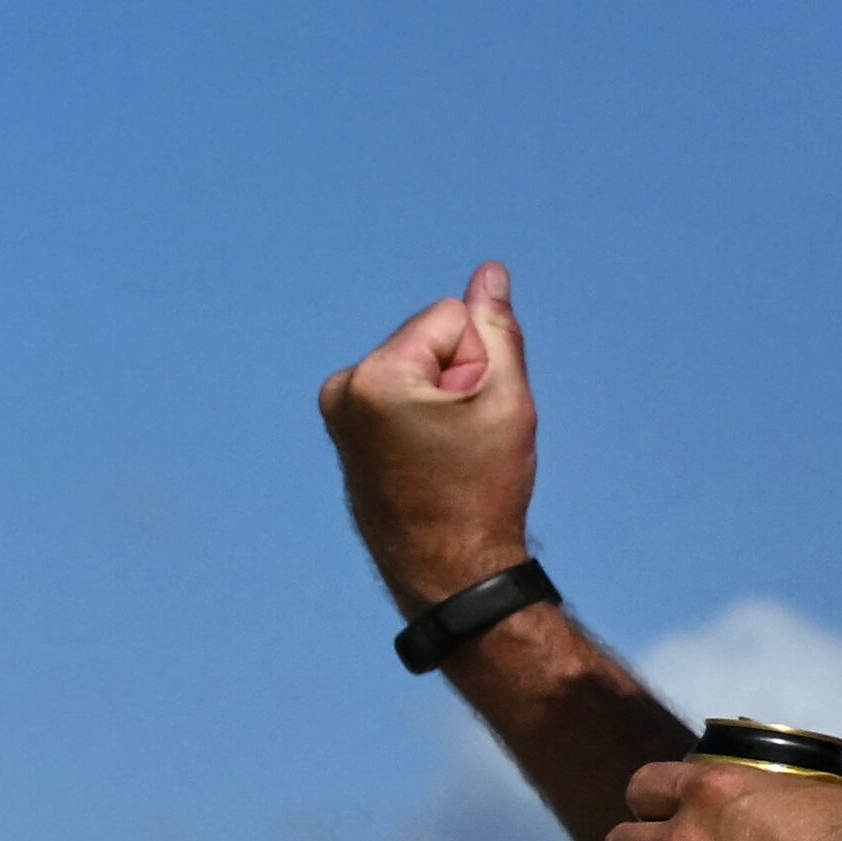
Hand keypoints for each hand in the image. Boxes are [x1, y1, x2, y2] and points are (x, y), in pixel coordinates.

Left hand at [319, 261, 541, 612]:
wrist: (447, 568)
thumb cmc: (480, 488)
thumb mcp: (506, 399)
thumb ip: (497, 328)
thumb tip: (489, 272)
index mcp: (372, 378)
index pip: (451, 318)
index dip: (478, 362)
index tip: (471, 416)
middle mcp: (341, 389)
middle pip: (430, 340)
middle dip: (457, 377)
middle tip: (458, 440)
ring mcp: (335, 410)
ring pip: (418, 366)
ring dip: (442, 398)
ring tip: (442, 452)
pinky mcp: (342, 426)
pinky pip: (401, 393)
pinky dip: (422, 414)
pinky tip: (425, 457)